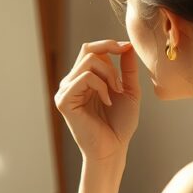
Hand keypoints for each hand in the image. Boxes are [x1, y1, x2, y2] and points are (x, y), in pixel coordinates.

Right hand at [54, 40, 140, 162]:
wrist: (114, 148)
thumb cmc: (120, 124)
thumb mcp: (129, 91)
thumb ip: (127, 69)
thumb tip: (128, 45)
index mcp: (85, 78)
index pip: (91, 49)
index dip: (109, 44)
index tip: (127, 48)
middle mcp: (72, 81)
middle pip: (88, 50)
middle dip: (110, 58)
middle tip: (121, 81)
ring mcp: (66, 90)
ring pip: (88, 61)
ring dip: (109, 75)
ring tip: (116, 93)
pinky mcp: (64, 100)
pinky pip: (84, 77)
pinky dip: (101, 86)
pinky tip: (107, 102)